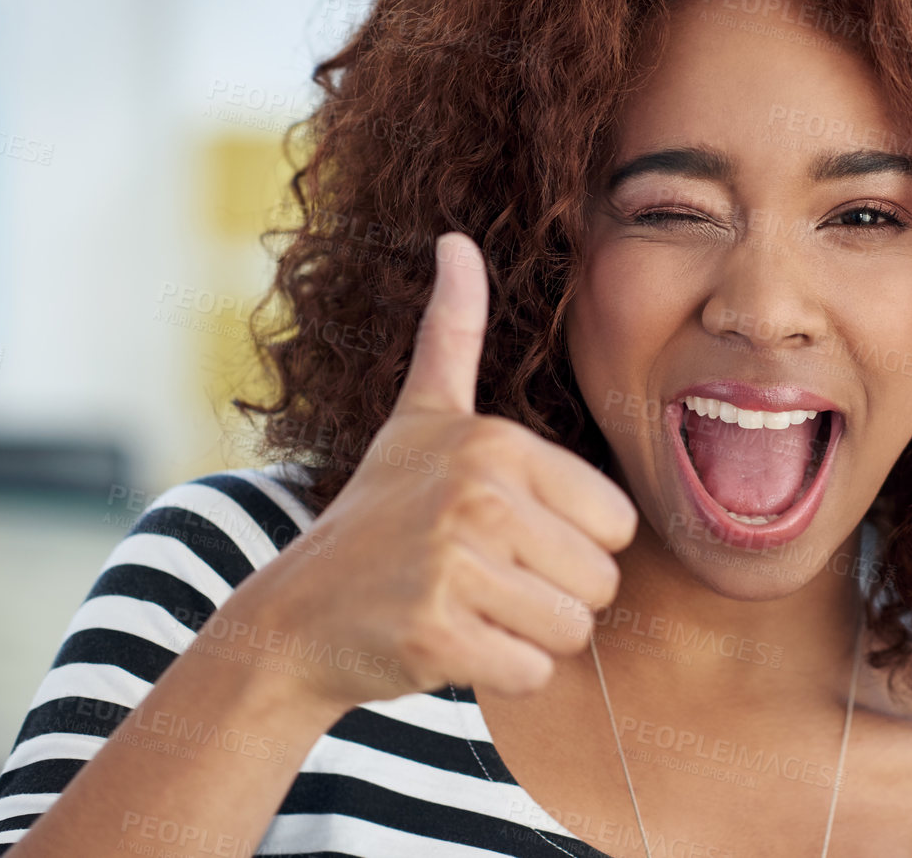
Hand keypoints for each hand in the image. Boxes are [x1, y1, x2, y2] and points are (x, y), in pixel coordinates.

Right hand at [228, 232, 637, 711]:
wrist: (294, 614)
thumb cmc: (379, 515)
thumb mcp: (421, 416)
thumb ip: (453, 331)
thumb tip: (456, 238)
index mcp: (497, 443)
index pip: (617, 524)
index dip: (573, 543)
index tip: (509, 535)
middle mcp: (478, 495)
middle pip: (602, 582)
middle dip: (553, 596)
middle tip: (484, 579)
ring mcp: (453, 566)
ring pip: (572, 631)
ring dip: (528, 636)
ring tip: (469, 606)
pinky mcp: (437, 636)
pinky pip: (530, 672)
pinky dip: (498, 672)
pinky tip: (450, 642)